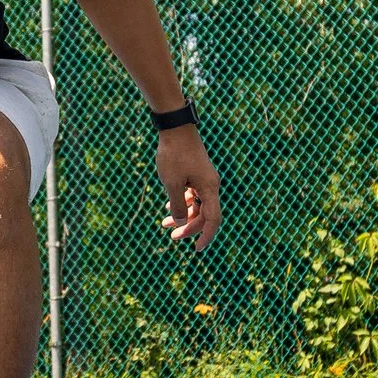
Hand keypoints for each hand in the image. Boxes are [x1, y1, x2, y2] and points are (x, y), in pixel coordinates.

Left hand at [155, 126, 221, 249]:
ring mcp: (204, 179)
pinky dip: (181, 202)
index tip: (196, 249)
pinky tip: (167, 207)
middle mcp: (210, 185)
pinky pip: (192, 194)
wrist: (175, 128)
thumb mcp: (171, 183)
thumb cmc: (173, 154)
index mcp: (209, 188)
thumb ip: (176, 204)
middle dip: (188, 227)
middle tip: (171, 237)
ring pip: (196, 204)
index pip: (213, 219)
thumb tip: (181, 222)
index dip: (206, 236)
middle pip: (204, 214)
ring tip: (164, 224)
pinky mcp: (196, 173)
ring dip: (182, 215)